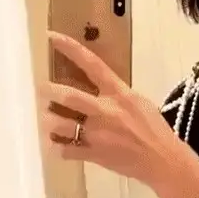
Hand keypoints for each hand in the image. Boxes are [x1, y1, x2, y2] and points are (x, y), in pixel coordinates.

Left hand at [39, 31, 176, 184]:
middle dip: (48, 90)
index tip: (50, 37)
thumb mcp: (139, 103)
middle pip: (69, 96)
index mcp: (119, 94)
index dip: (70, 49)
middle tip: (35, 87)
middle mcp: (105, 111)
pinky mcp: (94, 155)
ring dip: (47, 120)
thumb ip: (116, 95)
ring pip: (61, 124)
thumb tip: (97, 88)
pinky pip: (65, 150)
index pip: (92, 65)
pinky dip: (56, 147)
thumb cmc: (155, 129)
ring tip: (41, 118)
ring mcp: (98, 134)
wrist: (163, 160)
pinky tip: (53, 144)